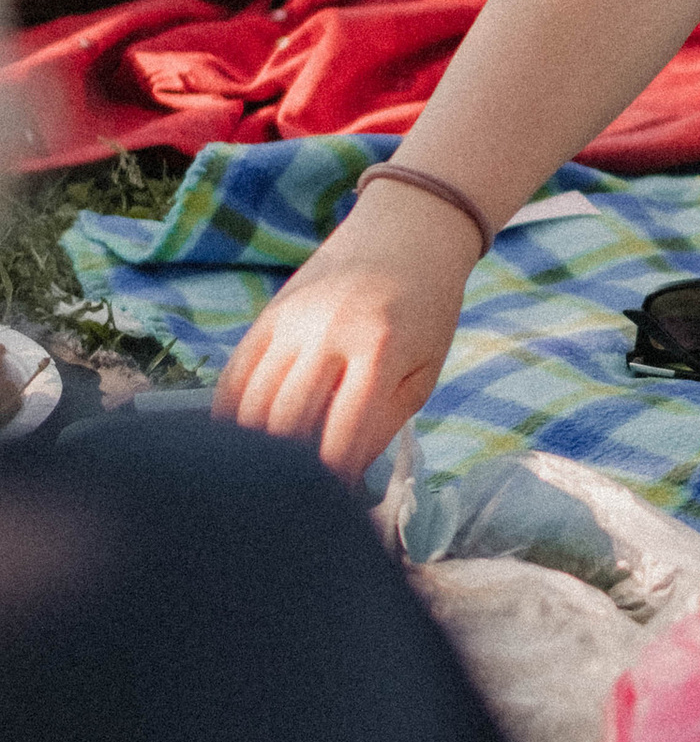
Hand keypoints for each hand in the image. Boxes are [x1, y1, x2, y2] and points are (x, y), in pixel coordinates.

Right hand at [212, 185, 476, 479]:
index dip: (332, 476)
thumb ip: (384, 421)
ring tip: (261, 481)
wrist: (407, 234)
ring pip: (255, 400)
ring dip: (254, 448)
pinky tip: (235, 444)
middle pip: (288, 418)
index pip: (344, 430)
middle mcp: (329, 331)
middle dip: (287, 467)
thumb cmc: (426, 311)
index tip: (328, 507)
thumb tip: (343, 474)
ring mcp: (292, 320)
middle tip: (288, 500)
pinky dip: (230, 413)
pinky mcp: (269, 314)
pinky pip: (237, 373)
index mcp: (379, 347)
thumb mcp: (423, 369)